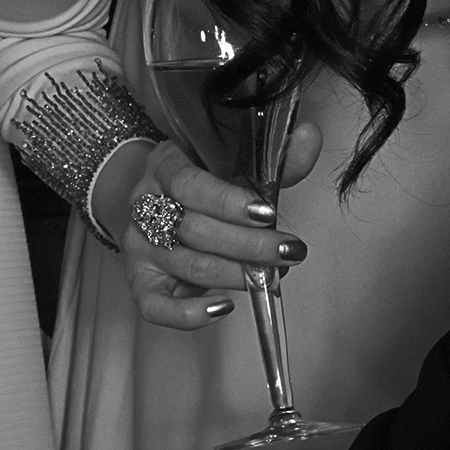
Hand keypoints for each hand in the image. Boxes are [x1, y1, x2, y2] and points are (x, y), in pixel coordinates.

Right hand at [104, 123, 322, 331]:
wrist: (160, 202)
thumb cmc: (205, 184)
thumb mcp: (235, 163)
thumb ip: (275, 158)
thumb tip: (309, 136)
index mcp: (164, 165)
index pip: (189, 184)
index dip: (228, 202)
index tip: (266, 213)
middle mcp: (144, 204)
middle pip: (194, 229)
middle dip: (248, 244)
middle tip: (289, 250)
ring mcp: (139, 245)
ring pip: (187, 264)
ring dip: (234, 274)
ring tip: (273, 274)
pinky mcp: (140, 281)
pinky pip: (156, 306)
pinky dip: (190, 313)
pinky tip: (224, 305)